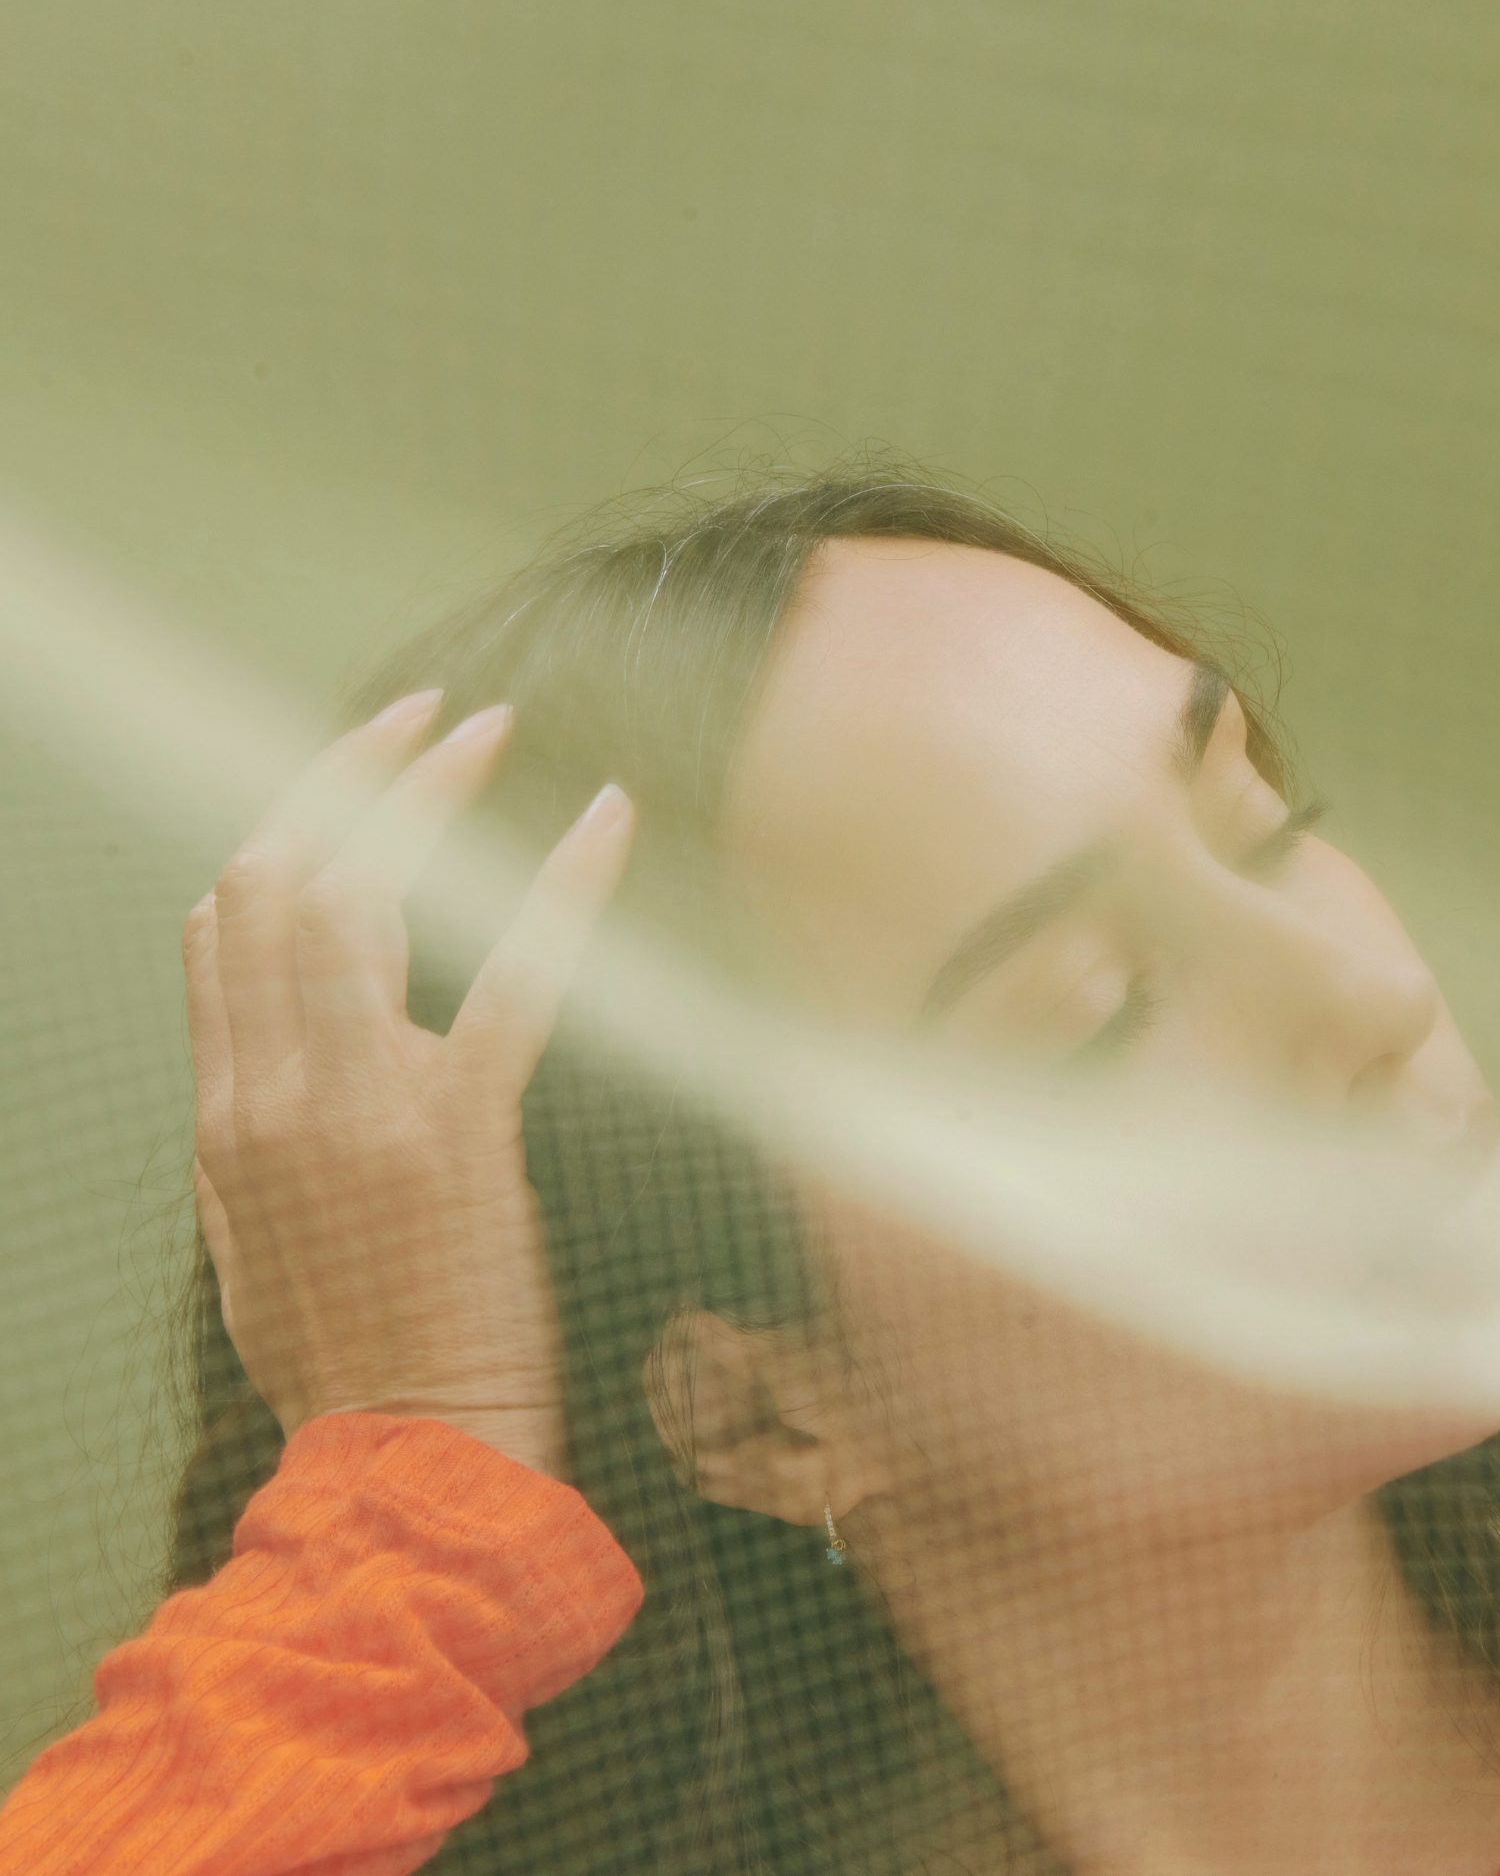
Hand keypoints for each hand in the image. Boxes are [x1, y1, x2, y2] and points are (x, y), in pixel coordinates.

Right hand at [183, 689, 635, 1477]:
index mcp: (226, 1110)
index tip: (349, 773)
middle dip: (347, 773)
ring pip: (365, 897)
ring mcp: (364, 1102)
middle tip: (427, 714)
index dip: (284, 823)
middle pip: (281, 876)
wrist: (406, 1458)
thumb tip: (258, 1043)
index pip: (222, 921)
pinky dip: (562, 885)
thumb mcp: (252, 1238)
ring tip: (488, 728)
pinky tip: (605, 818)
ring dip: (428, 794)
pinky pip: (516, 976)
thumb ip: (247, 1127)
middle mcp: (276, 1087)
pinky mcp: (464, 1128)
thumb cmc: (345, 1354)